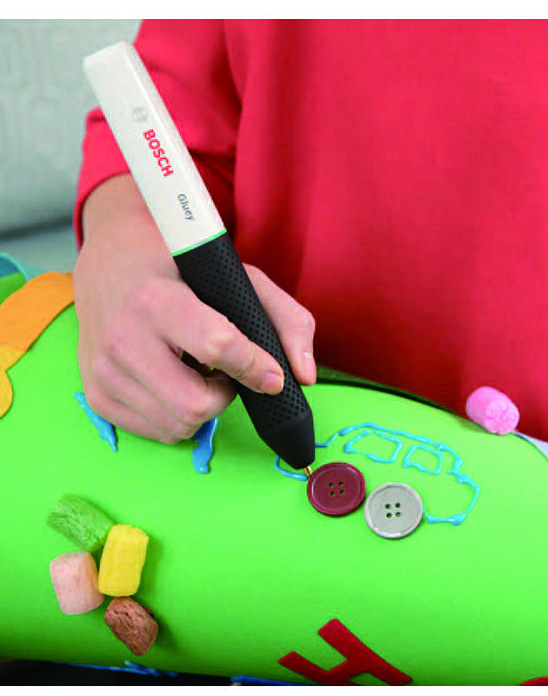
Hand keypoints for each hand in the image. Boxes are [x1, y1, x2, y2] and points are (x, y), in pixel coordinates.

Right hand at [75, 175, 315, 443]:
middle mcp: (122, 338)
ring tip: (200, 373)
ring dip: (203, 407)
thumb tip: (303, 377)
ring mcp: (103, 370)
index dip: (254, 368)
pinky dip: (177, 415)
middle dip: (226, 396)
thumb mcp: (242, 277)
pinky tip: (176, 382)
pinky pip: (155, 432)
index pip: (217, 347)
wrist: (113, 263)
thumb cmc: (184, 271)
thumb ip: (288, 320)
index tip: (272, 376)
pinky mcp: (96, 394)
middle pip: (195, 405)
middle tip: (227, 373)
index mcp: (157, 300)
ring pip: (177, 426)